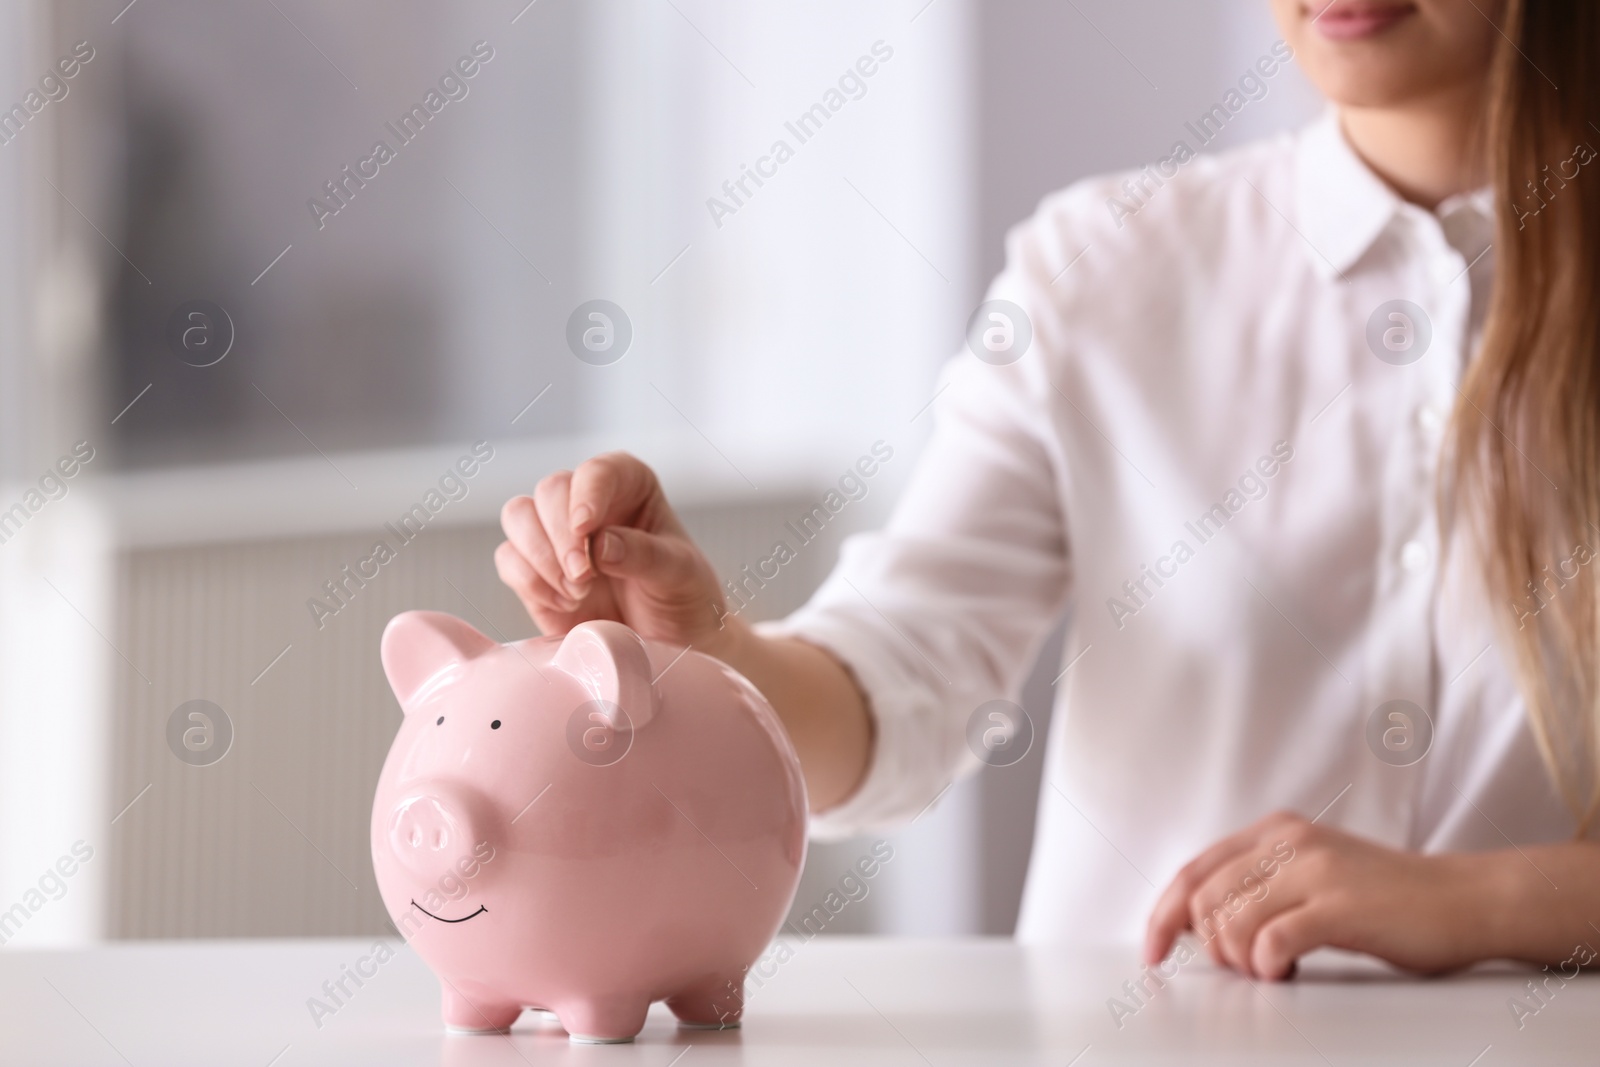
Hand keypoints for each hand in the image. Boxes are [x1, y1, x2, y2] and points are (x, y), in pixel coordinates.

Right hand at [495, 452, 735, 653]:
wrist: (669, 645)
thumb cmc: (682, 598)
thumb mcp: (681, 574)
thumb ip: (645, 555)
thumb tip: (600, 544)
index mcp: (630, 486)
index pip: (599, 470)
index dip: (587, 494)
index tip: (586, 527)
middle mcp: (589, 502)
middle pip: (550, 490)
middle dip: (561, 535)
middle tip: (585, 576)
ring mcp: (557, 535)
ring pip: (518, 515)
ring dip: (540, 556)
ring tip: (578, 593)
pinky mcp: (534, 570)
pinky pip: (508, 559)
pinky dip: (530, 582)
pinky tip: (566, 604)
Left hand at [1143, 812, 1485, 979]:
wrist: (1465, 900)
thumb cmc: (1388, 898)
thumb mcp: (1312, 872)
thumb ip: (1261, 883)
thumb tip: (1200, 924)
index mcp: (1275, 832)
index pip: (1194, 871)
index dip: (1164, 915)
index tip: (1153, 951)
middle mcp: (1289, 842)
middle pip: (1204, 899)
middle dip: (1210, 945)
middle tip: (1244, 966)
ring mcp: (1315, 871)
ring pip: (1230, 921)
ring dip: (1240, 959)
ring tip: (1272, 967)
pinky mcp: (1339, 905)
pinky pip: (1271, 940)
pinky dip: (1266, 965)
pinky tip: (1285, 970)